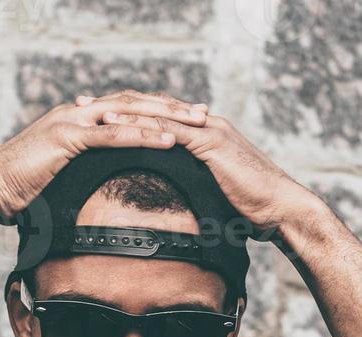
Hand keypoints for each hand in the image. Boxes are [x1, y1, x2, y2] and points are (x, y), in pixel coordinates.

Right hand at [0, 92, 210, 224]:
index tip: (187, 119)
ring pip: (128, 113)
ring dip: (165, 117)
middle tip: (204, 113)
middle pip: (134, 103)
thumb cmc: (19, 188)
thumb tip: (97, 184)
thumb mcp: (57, 175)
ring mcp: (72, 121)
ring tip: (195, 124)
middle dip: (171, 107)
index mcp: (78, 118)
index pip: (126, 108)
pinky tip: (166, 140)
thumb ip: (79, 170)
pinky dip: (141, 135)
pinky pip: (112, 134)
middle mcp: (78, 112)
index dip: (158, 111)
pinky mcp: (67, 137)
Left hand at [82, 90, 315, 239]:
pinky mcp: (210, 143)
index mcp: (203, 131)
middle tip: (82, 103)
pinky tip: (116, 127)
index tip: (97, 115)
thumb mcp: (214, 191)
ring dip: (122, 111)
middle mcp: (204, 123)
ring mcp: (208, 129)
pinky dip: (141, 126)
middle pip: (153, 106)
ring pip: (157, 113)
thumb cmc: (250, 207)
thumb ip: (195, 185)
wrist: (278, 208)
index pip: (160, 115)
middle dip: (116, 104)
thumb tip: (174, 199)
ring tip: (90, 110)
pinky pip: (168, 130)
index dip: (129, 113)